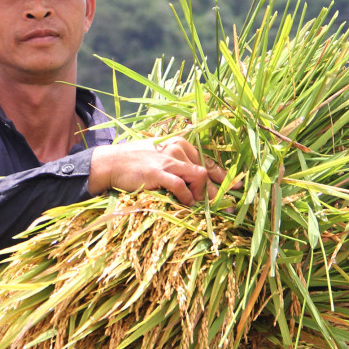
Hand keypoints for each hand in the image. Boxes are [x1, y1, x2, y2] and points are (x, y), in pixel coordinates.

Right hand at [87, 137, 227, 205]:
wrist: (110, 163)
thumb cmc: (135, 163)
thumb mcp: (160, 157)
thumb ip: (178, 165)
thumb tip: (197, 181)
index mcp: (180, 144)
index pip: (208, 161)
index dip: (224, 176)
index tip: (237, 187)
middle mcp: (178, 148)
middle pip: (207, 170)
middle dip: (219, 190)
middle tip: (230, 204)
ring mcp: (168, 160)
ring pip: (199, 176)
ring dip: (201, 194)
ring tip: (196, 205)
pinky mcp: (159, 172)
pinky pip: (181, 186)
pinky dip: (186, 197)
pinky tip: (185, 203)